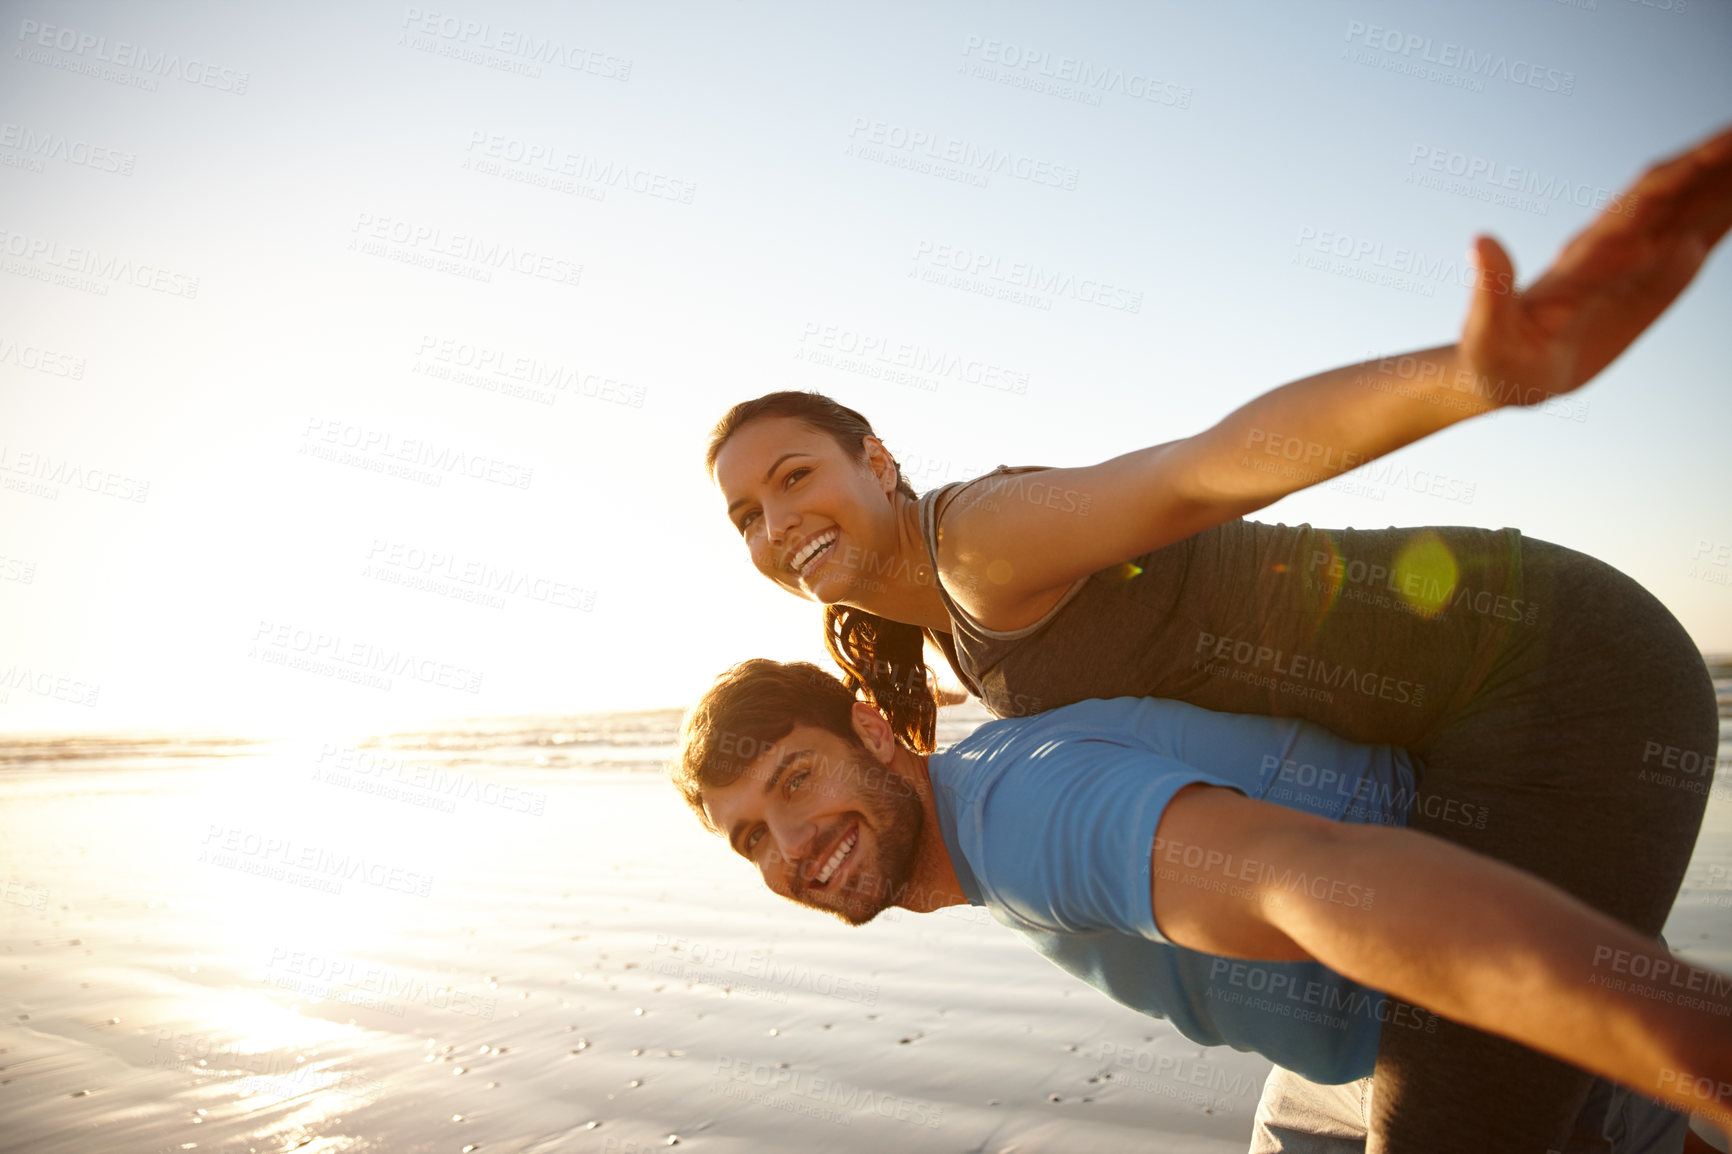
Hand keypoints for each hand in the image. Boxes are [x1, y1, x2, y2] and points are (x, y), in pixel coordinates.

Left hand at [1459, 124, 1731, 406]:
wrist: (1503, 373)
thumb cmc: (1493, 359)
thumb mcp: (1486, 332)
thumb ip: (1490, 289)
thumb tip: (1480, 242)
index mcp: (1588, 254)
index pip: (1643, 200)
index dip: (1683, 171)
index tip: (1723, 144)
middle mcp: (1619, 245)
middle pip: (1679, 189)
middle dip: (1719, 159)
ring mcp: (1640, 258)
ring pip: (1694, 205)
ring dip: (1729, 176)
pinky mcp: (1654, 278)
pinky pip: (1699, 236)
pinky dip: (1728, 211)